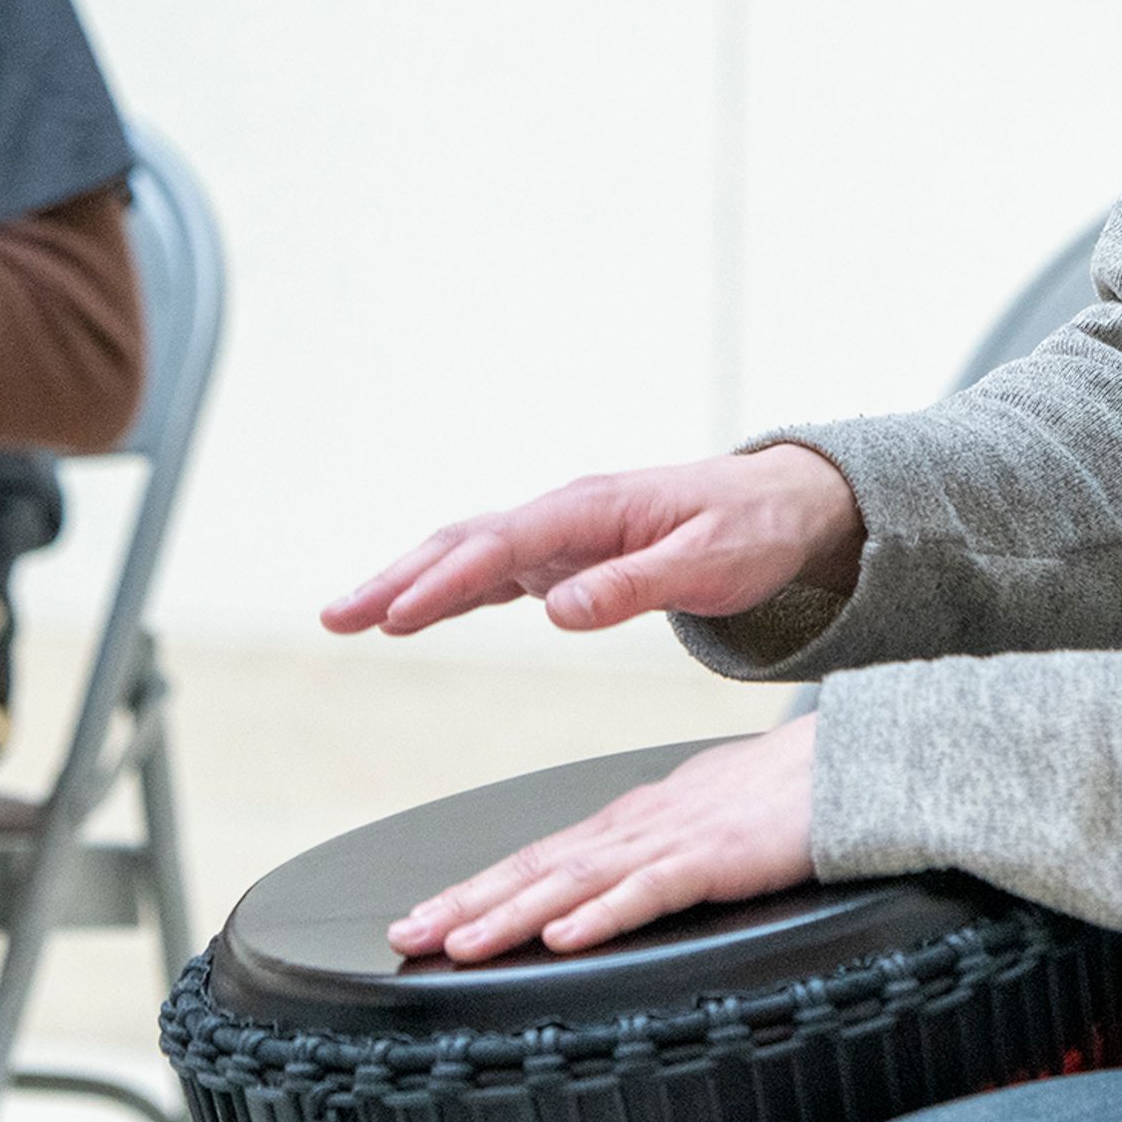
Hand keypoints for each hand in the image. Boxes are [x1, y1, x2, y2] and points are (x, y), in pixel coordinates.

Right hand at [321, 444, 860, 637]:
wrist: (785, 506)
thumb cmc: (750, 532)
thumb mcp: (705, 565)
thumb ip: (632, 588)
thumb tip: (557, 611)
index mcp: (591, 510)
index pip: (502, 546)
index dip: (445, 581)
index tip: (398, 613)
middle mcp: (565, 515)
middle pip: (463, 543)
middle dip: (397, 577)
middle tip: (337, 614)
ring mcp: (561, 534)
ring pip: (467, 554)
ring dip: (406, 582)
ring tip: (347, 615)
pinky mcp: (567, 556)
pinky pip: (492, 571)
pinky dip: (445, 589)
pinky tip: (411, 612)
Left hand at [391, 719, 817, 960]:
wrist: (843, 761)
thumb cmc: (774, 798)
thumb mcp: (693, 826)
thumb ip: (646, 856)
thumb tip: (600, 890)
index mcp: (626, 822)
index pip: (535, 860)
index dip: (474, 890)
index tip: (422, 919)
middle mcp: (634, 826)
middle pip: (536, 869)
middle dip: (467, 903)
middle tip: (408, 932)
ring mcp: (671, 839)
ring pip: (575, 882)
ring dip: (512, 915)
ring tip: (461, 942)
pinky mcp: (713, 856)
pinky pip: (649, 890)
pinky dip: (602, 914)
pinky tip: (566, 934)